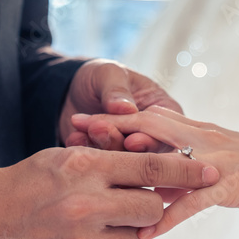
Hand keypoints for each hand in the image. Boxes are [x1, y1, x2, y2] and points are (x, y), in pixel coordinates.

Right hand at [0, 146, 218, 238]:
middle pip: (151, 207)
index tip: (213, 171)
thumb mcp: (66, 157)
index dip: (186, 169)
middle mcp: (84, 206)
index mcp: (84, 169)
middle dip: (148, 204)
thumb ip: (109, 162)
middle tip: (127, 202)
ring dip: (124, 231)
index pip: (149, 166)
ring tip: (92, 224)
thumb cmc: (28, 183)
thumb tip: (158, 165)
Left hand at [60, 59, 182, 152]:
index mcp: (166, 110)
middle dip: (120, 143)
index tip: (130, 140)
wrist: (72, 91)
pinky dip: (88, 152)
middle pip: (147, 152)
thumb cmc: (100, 77)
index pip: (165, 130)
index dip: (150, 138)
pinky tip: (75, 138)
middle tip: (97, 129)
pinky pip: (102, 165)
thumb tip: (126, 108)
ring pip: (124, 163)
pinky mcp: (110, 162)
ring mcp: (131, 152)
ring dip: (103, 147)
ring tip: (83, 129)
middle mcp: (154, 135)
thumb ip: (117, 90)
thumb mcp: (108, 74)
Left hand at [71, 108, 238, 238]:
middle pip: (150, 127)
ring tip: (99, 174)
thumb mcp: (220, 167)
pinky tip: (149, 231)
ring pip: (168, 157)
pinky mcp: (235, 185)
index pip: (150, 118)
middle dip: (110, 129)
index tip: (79, 120)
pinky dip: (171, 215)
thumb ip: (187, 171)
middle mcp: (205, 138)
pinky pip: (196, 201)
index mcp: (201, 131)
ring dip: (133, 164)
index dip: (114, 118)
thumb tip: (155, 184)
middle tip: (73, 132)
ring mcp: (218, 160)